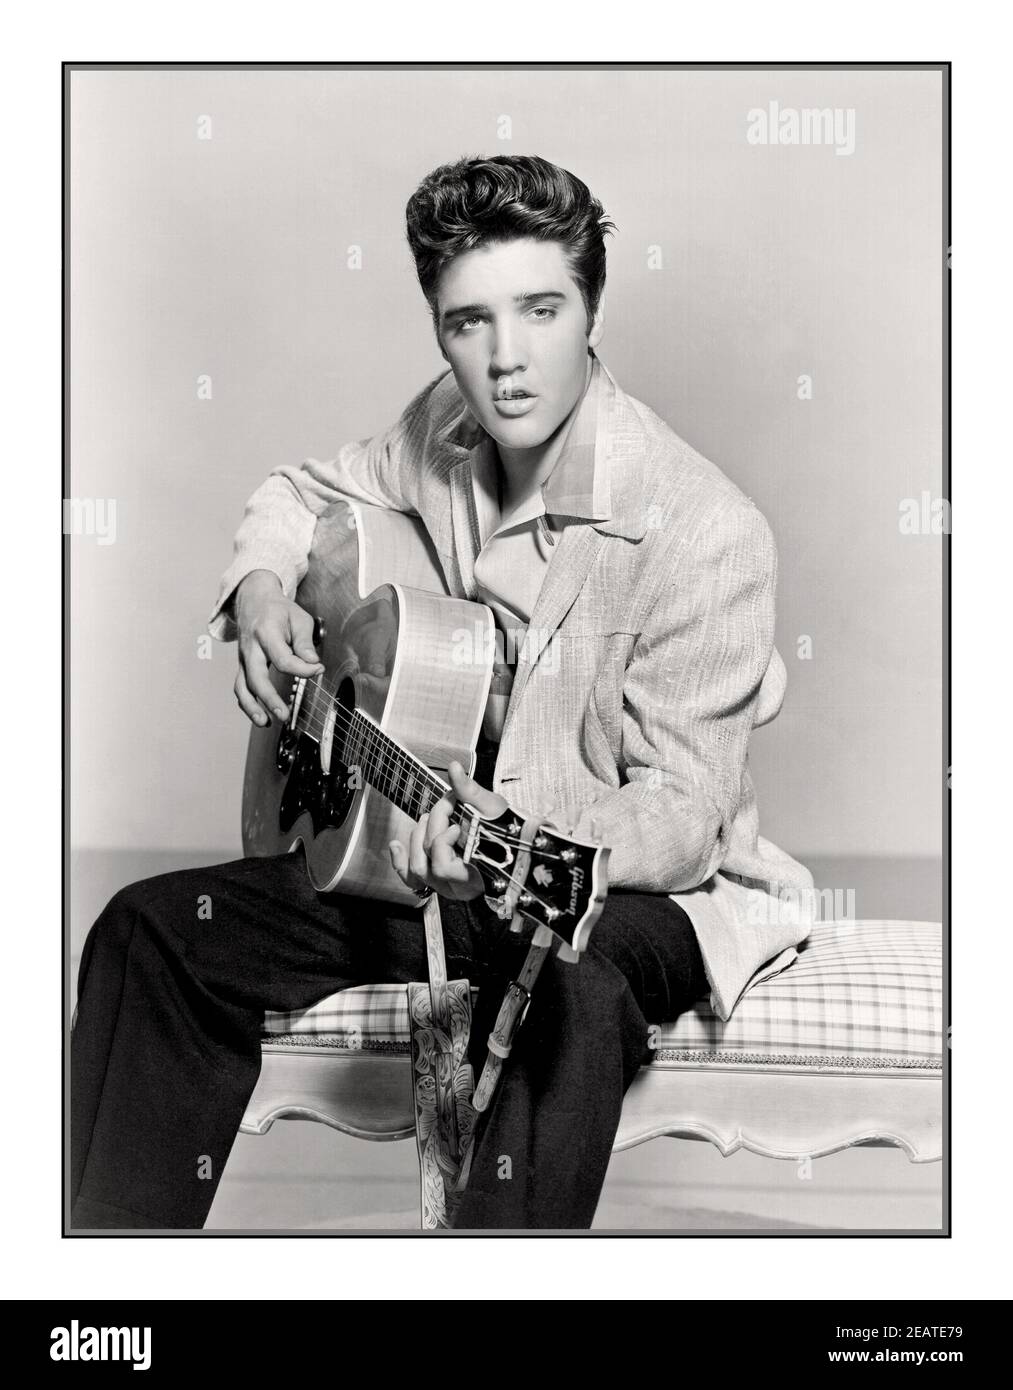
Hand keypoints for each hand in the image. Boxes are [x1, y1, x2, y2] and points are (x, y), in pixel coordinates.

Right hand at [232, 570, 324, 725]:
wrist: (253, 599)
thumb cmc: (279, 610)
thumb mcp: (299, 618)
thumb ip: (305, 642)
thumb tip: (312, 664)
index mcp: (266, 633)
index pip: (283, 659)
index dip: (303, 669)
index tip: (318, 669)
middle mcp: (251, 648)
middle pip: (256, 677)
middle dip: (269, 699)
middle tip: (284, 715)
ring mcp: (243, 658)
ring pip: (242, 686)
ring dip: (252, 707)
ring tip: (265, 722)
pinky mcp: (242, 666)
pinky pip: (241, 687)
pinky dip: (247, 704)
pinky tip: (260, 716)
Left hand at [388, 760, 508, 903]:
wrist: (518, 851)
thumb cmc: (509, 831)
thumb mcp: (492, 808)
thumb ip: (469, 790)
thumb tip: (454, 767)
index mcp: (472, 872)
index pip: (441, 856)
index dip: (441, 825)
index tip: (453, 803)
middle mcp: (457, 886)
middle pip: (428, 858)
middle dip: (431, 826)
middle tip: (444, 808)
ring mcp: (446, 887)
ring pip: (417, 870)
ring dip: (415, 840)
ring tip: (425, 820)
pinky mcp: (439, 882)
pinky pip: (412, 880)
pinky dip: (401, 862)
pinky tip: (395, 844)